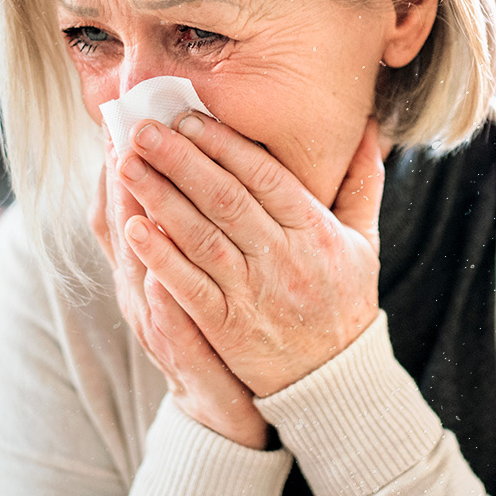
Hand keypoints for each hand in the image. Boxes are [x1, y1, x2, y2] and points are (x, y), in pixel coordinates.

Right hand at [91, 142, 269, 448]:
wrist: (224, 408)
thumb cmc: (219, 325)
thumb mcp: (202, 272)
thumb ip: (200, 220)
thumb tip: (201, 161)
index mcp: (152, 263)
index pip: (128, 206)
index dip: (119, 166)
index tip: (122, 119)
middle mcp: (146, 289)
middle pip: (127, 226)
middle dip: (125, 177)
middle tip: (122, 129)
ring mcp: (160, 324)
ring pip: (140, 266)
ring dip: (135, 221)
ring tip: (130, 175)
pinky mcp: (184, 358)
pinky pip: (170, 325)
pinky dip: (163, 298)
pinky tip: (159, 273)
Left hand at [117, 114, 384, 397]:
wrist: (334, 379)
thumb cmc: (345, 299)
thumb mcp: (365, 239)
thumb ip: (361, 182)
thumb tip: (367, 128)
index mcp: (313, 230)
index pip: (264, 176)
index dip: (224, 144)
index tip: (188, 116)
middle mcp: (281, 257)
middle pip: (225, 199)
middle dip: (181, 160)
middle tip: (143, 128)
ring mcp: (252, 293)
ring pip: (201, 237)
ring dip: (160, 198)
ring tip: (128, 164)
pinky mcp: (226, 327)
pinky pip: (188, 287)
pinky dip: (160, 257)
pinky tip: (134, 228)